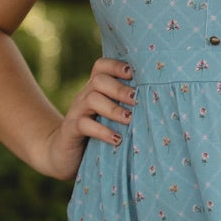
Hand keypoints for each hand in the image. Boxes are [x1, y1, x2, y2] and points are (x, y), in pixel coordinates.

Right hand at [37, 57, 135, 180]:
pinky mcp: (70, 130)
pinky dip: (102, 131)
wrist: (62, 155)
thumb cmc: (95, 135)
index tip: (134, 73)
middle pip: (98, 80)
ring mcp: (76, 112)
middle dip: (120, 89)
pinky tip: (116, 139)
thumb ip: (125, 108)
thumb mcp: (109, 119)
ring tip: (130, 119)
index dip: (116, 66)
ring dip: (113, 109)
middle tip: (137, 100)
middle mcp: (84, 97)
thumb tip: (158, 102)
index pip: (101, 67)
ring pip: (92, 99)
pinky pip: (84, 125)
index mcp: (95, 90)